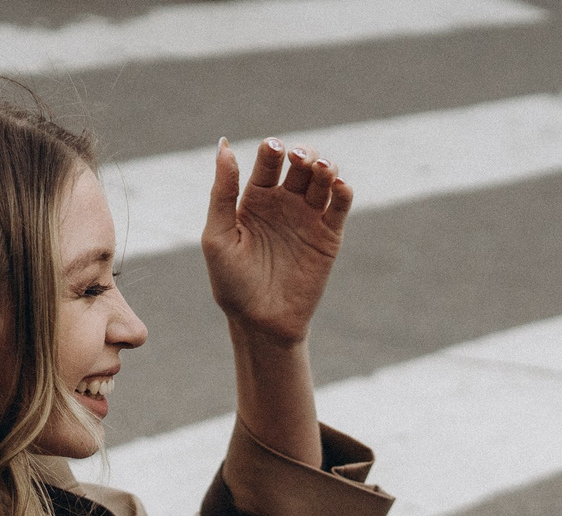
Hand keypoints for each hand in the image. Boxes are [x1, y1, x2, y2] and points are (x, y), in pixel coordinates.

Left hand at [202, 138, 350, 347]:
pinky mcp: (328, 236)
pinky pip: (340, 206)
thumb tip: (223, 145)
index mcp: (256, 198)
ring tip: (321, 170)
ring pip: (323, 178)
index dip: (272, 148)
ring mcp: (308, 218)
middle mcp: (284, 203)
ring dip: (326, 165)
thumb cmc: (232, 284)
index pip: (268, 160)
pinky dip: (343, 190)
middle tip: (299, 159)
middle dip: (303, 153)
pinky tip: (339, 186)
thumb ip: (222, 192)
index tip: (272, 150)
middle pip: (300, 163)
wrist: (260, 323)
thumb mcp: (218, 236)